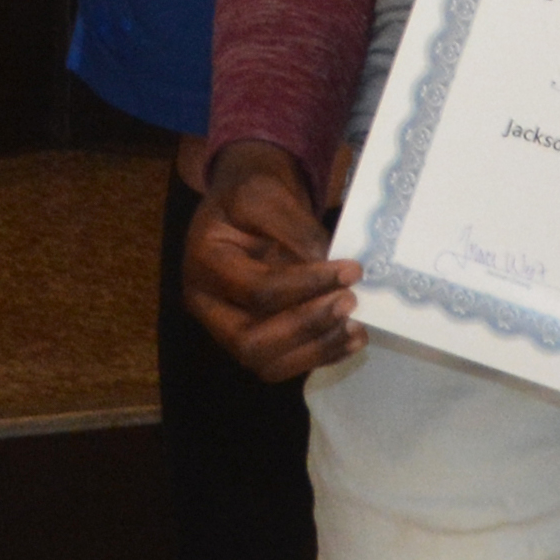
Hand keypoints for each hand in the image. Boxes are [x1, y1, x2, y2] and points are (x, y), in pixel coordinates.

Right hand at [184, 140, 361, 380]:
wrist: (245, 208)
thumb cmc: (250, 195)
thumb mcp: (266, 193)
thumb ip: (294, 228)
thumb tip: (326, 266)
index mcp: (203, 264)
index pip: (257, 290)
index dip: (307, 285)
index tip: (352, 270)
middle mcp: (207, 306)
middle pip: (251, 342)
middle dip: (307, 326)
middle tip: (350, 301)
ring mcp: (226, 330)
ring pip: (266, 364)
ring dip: (315, 350)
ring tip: (355, 328)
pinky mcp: (251, 341)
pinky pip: (282, 365)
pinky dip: (319, 357)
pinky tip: (349, 339)